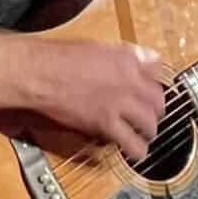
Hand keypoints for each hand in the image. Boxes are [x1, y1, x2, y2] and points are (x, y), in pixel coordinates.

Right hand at [34, 39, 173, 160]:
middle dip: (157, 111)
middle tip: (152, 115)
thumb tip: (141, 55)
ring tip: (145, 136)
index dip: (155, 84)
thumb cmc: (55, 57)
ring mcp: (119, 104)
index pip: (156, 72)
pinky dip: (135, 149)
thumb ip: (121, 53)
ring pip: (148, 123)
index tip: (152, 89)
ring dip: (149, 131)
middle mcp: (129, 82)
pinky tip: (135, 152)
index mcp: (125, 60)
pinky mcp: (105, 123)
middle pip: (157, 101)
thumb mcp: (94, 46)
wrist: (39, 73)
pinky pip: (130, 142)